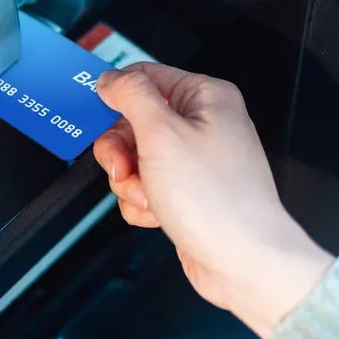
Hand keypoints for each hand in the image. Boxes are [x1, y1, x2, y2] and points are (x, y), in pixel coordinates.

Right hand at [92, 63, 332, 338]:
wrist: (242, 262)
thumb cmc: (218, 200)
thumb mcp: (162, 133)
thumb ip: (131, 96)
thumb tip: (112, 78)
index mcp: (205, 97)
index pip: (146, 76)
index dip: (117, 95)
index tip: (96, 113)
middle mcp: (203, 124)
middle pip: (134, 121)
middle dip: (122, 151)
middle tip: (126, 167)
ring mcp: (195, 161)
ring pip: (135, 157)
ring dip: (131, 181)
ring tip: (149, 197)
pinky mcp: (187, 192)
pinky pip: (146, 186)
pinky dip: (142, 202)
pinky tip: (157, 213)